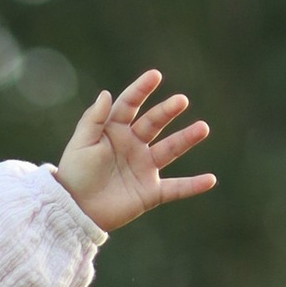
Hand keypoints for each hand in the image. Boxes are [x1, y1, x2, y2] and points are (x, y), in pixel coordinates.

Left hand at [53, 70, 214, 231]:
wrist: (75, 211)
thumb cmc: (75, 175)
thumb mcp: (80, 144)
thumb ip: (93, 119)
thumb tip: (107, 93)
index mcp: (114, 130)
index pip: (130, 105)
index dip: (141, 90)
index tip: (155, 76)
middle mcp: (132, 145)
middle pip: (154, 123)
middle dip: (167, 111)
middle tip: (181, 101)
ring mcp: (143, 168)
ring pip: (169, 150)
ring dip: (186, 139)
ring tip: (203, 128)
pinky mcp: (149, 192)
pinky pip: (175, 188)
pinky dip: (193, 186)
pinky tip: (211, 180)